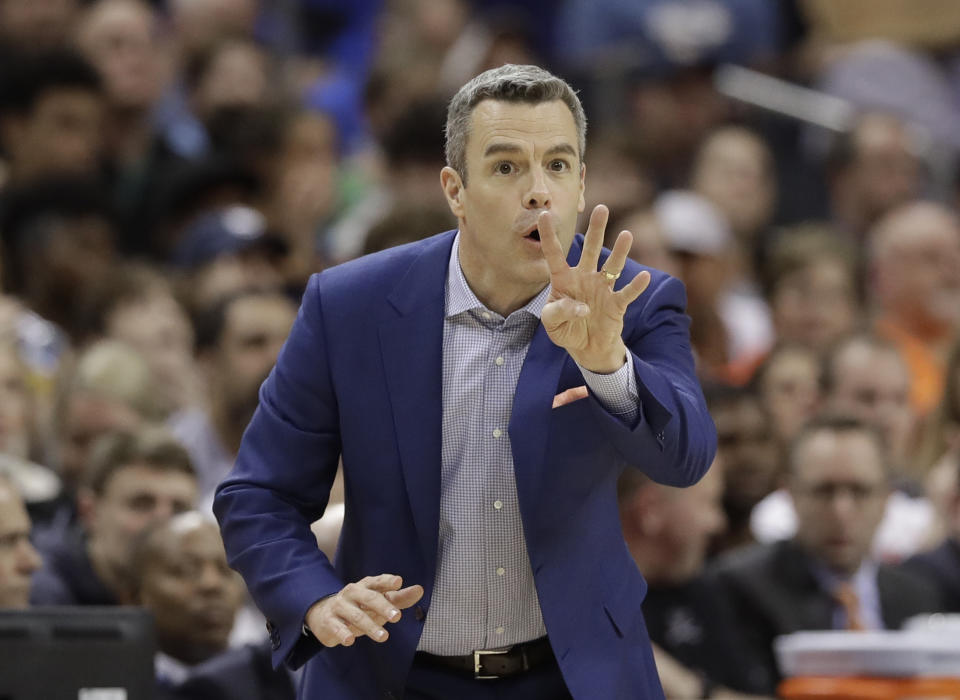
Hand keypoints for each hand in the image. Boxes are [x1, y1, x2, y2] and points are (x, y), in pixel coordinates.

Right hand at [305, 574, 423, 646]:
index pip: (378, 582)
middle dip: (383, 607)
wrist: (324, 614)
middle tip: (397, 617)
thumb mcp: (379, 601)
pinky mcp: (329, 621)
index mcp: (366, 586)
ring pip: (356, 615)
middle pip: (369, 598)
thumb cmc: (359, 606)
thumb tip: (420, 590)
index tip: (398, 582)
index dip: (388, 581)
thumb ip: (400, 597)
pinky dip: (343, 633)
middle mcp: (352, 592)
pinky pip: (336, 627)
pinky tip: (350, 641)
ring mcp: (340, 605)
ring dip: (370, 626)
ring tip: (384, 637)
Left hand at [540, 205, 650, 372]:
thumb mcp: (552, 324)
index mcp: (563, 280)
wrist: (587, 347)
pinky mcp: (616, 304)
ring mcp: (602, 289)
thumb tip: (581, 308)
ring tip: (627, 235)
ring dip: (620, 252)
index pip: (554, 255)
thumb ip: (559, 312)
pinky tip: (644, 277)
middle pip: (590, 250)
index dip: (549, 236)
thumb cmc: (565, 330)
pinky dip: (636, 287)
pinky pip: (627, 293)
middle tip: (601, 208)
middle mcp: (584, 278)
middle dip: (596, 230)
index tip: (544, 215)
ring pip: (612, 266)